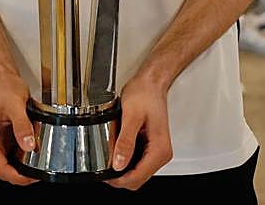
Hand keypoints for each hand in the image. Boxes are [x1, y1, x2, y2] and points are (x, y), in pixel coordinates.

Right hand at [0, 72, 37, 185]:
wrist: (2, 79)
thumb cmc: (3, 89)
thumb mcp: (16, 105)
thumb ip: (22, 126)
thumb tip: (28, 145)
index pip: (2, 170)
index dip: (19, 177)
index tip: (33, 176)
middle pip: (6, 171)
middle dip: (24, 173)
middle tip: (40, 170)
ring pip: (11, 165)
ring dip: (25, 164)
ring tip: (39, 156)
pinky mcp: (3, 142)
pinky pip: (15, 156)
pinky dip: (25, 155)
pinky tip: (34, 147)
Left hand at [105, 73, 172, 189]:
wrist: (151, 83)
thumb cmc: (145, 94)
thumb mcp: (131, 116)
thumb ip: (125, 141)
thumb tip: (119, 163)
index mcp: (160, 149)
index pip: (138, 177)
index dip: (118, 180)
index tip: (104, 175)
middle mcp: (161, 153)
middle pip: (138, 179)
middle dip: (119, 177)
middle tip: (103, 168)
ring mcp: (157, 151)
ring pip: (137, 173)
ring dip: (122, 170)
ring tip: (109, 158)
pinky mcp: (151, 147)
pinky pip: (138, 163)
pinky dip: (126, 162)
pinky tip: (118, 152)